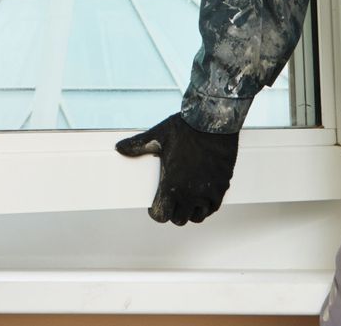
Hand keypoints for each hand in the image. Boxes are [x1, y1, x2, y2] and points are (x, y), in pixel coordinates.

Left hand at [115, 114, 238, 224]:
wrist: (213, 121)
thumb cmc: (185, 128)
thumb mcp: (158, 136)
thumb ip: (137, 145)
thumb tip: (119, 148)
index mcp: (172, 184)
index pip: (161, 215)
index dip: (156, 212)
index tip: (155, 205)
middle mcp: (190, 193)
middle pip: (179, 219)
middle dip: (173, 213)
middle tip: (170, 201)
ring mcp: (208, 192)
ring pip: (197, 216)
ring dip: (190, 211)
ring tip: (186, 200)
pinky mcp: (222, 187)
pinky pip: (213, 207)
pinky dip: (207, 206)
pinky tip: (201, 197)